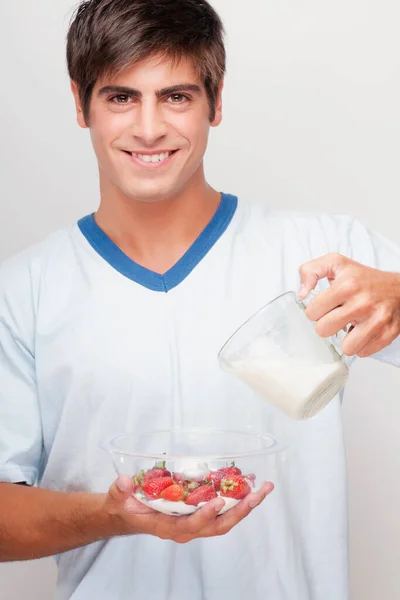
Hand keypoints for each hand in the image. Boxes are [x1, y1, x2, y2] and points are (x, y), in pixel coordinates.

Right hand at [104, 475, 273, 543]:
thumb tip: (123, 481)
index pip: (191, 525)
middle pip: (219, 525)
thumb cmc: (126, 506)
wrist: (129, 512)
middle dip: (240, 511)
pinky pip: (223, 510)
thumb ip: (120, 491)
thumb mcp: (118, 498)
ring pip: (226, 519)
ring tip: (263, 488)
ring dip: (246, 505)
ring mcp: (196, 521)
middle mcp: (186, 527)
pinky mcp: (200, 513)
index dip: (205, 515)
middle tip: (257, 494)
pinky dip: (238, 499)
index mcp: (168, 527)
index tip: (217, 502)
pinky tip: (250, 484)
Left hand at [298, 253, 399, 356]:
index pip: (312, 312)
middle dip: (327, 325)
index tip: (324, 306)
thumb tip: (302, 293)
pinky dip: (361, 344)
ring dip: (345, 339)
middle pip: (324, 330)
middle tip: (336, 317)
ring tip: (350, 326)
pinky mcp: (388, 333)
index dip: (316, 310)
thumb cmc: (365, 278)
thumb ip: (311, 271)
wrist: (399, 288)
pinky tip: (363, 331)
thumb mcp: (336, 263)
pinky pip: (363, 352)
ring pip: (346, 347)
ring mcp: (376, 320)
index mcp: (346, 285)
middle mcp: (361, 303)